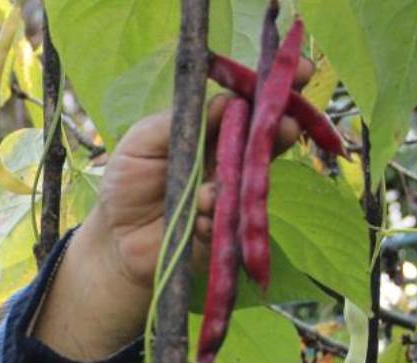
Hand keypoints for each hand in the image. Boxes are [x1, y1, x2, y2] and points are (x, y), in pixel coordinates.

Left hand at [36, 58, 314, 361]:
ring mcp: (230, 195)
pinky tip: (193, 222)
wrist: (116, 238)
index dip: (273, 86)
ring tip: (206, 194)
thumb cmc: (126, 183)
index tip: (300, 70)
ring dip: (236, 182)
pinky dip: (211, 219)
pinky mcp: (225, 229)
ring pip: (251, 181)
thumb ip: (177, 122)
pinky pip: (230, 222)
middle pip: (266, 137)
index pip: (248, 102)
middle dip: (283, 126)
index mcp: (211, 131)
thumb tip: (225, 101)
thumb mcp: (141, 143)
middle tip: (288, 123)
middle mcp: (228, 159)